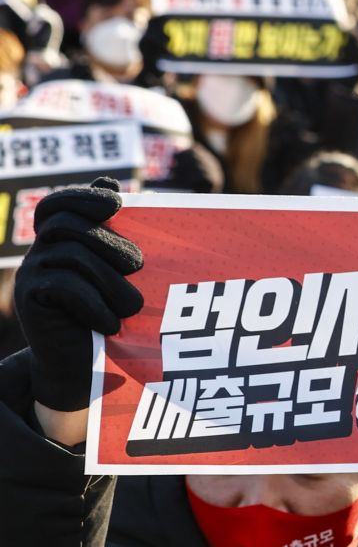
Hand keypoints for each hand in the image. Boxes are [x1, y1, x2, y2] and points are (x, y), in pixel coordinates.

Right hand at [17, 178, 142, 435]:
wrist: (83, 368)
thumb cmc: (110, 317)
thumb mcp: (120, 275)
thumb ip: (117, 235)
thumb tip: (112, 179)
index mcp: (61, 241)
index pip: (59, 204)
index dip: (82, 196)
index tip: (117, 201)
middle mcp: (41, 252)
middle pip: (67, 226)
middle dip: (110, 241)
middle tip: (139, 265)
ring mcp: (30, 274)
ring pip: (72, 256)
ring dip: (111, 281)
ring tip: (132, 307)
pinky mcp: (28, 299)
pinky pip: (64, 285)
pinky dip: (95, 305)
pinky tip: (110, 324)